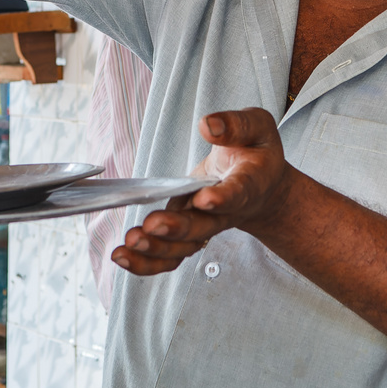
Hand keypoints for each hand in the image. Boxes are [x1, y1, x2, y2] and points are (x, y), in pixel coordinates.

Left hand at [112, 108, 298, 276]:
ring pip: (185, 246)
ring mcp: (207, 225)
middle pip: (204, 226)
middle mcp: (227, 211)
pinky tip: (124, 256)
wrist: (263, 187)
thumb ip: (237, 125)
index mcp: (248, 183)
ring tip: (131, 242)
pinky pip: (171, 254)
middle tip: (152, 224)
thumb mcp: (258, 128)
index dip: (222, 199)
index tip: (204, 199)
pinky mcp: (189, 232)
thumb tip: (209, 126)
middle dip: (178, 228)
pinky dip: (147, 261)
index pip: (238, 193)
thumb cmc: (257, 154)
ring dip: (158, 248)